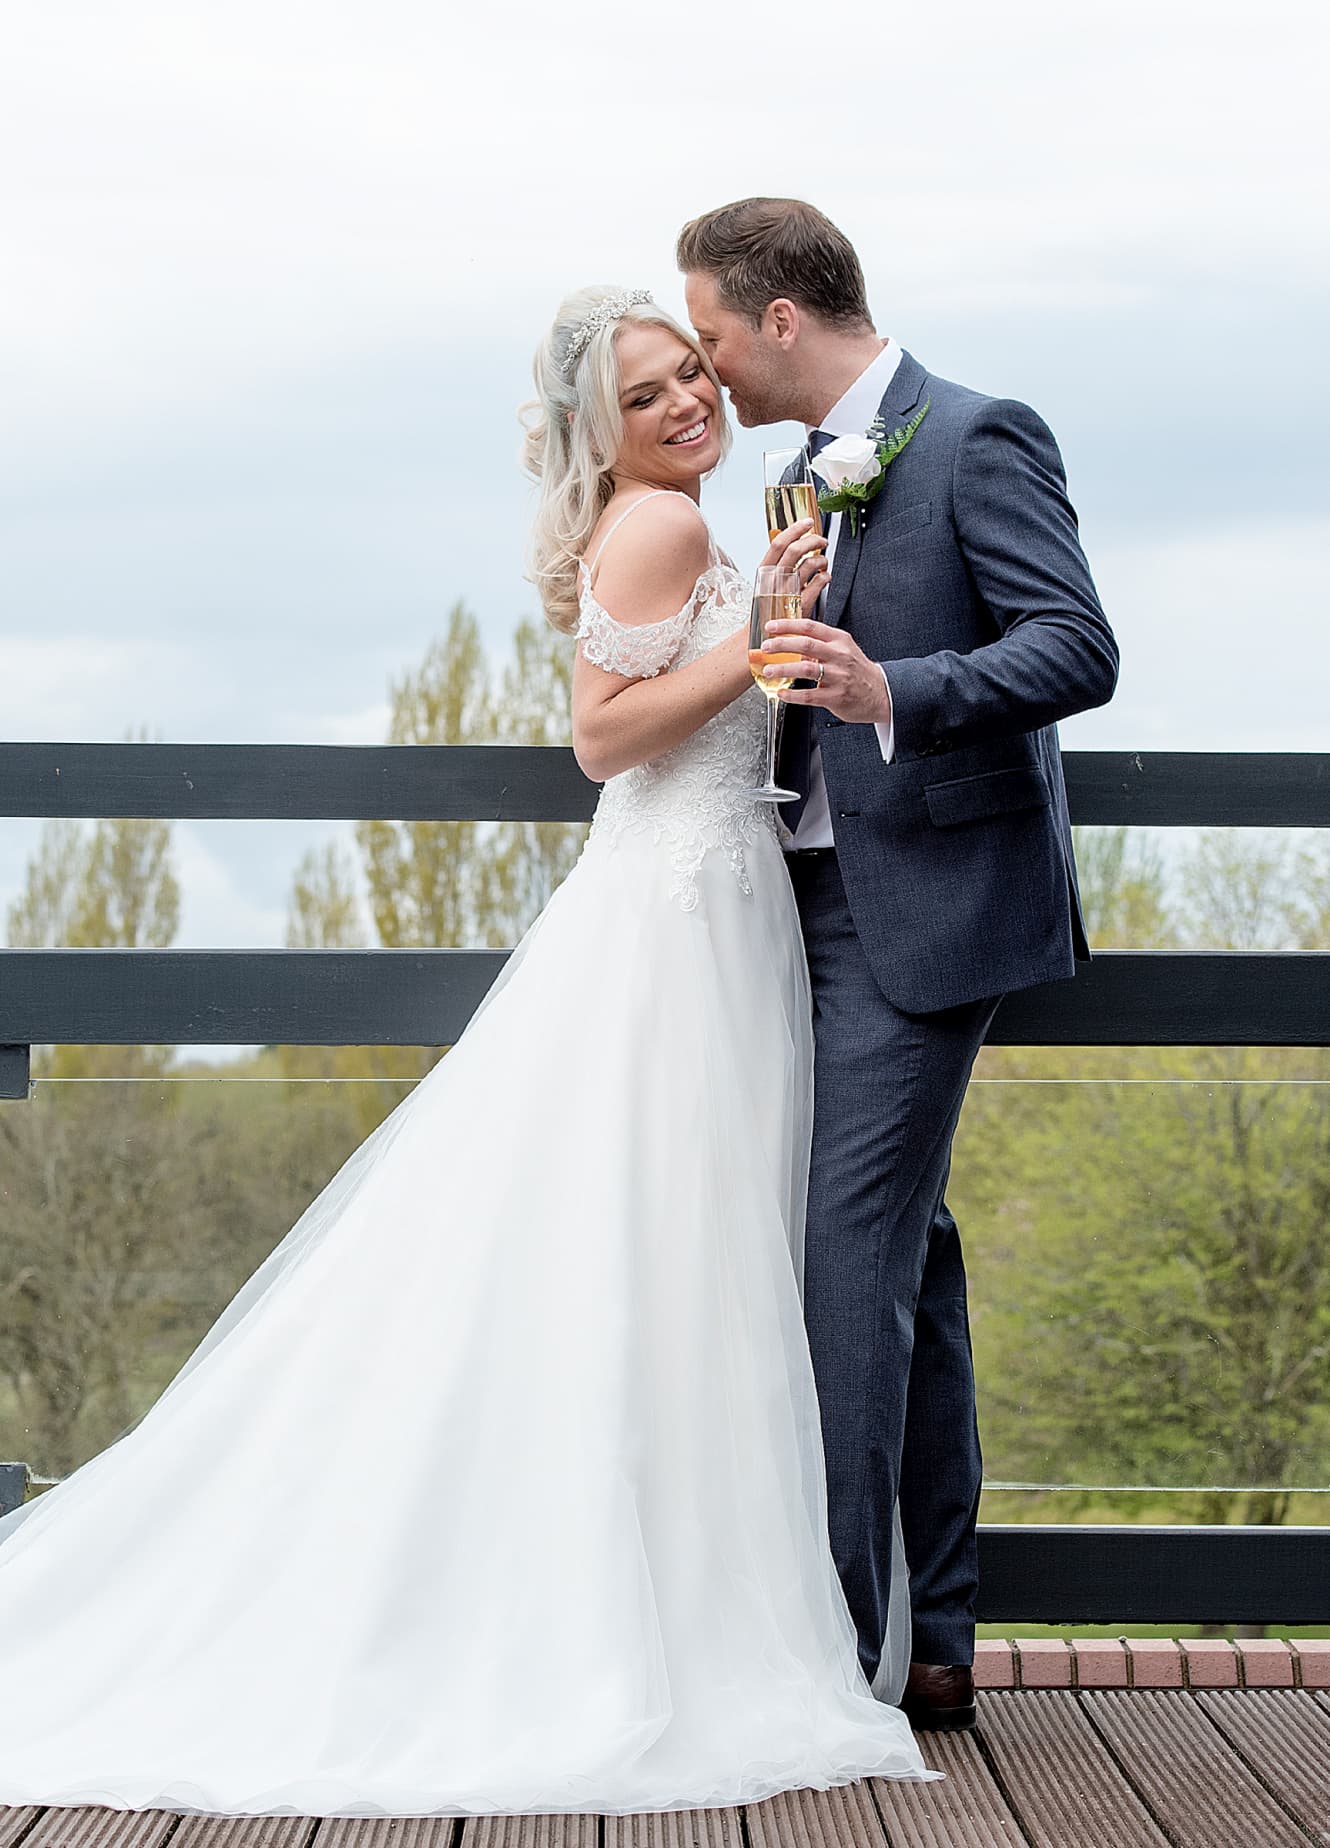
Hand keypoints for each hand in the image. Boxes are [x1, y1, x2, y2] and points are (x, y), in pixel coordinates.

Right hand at [759, 518, 828, 618]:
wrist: (763, 639)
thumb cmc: (766, 612)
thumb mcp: (766, 586)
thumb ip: (777, 568)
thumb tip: (793, 547)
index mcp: (763, 573)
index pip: (778, 544)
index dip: (795, 530)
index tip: (807, 522)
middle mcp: (774, 581)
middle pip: (795, 550)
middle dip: (812, 540)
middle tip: (821, 540)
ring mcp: (787, 593)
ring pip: (810, 565)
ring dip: (821, 560)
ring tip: (823, 563)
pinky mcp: (801, 606)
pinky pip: (819, 583)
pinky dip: (825, 577)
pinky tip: (825, 579)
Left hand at [759, 615, 891, 724]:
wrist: (881, 693)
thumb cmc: (857, 671)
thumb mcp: (843, 650)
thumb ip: (820, 645)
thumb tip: (791, 643)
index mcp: (839, 640)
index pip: (810, 626)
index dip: (787, 625)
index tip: (770, 627)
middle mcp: (839, 655)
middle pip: (805, 644)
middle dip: (781, 644)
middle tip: (765, 648)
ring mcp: (838, 676)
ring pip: (806, 669)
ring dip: (783, 668)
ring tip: (768, 670)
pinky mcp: (836, 697)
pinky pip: (809, 695)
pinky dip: (792, 695)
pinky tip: (782, 693)